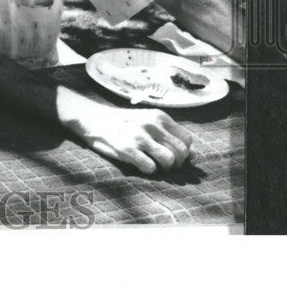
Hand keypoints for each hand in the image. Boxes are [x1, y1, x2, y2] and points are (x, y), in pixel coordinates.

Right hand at [68, 104, 193, 174]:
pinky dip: (149, 170)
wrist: (93, 119)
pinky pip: (151, 167)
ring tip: (155, 166)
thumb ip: (167, 133)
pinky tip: (141, 165)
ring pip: (169, 160)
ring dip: (164, 168)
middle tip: (166, 166)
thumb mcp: (147, 120)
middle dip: (177, 163)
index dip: (184, 152)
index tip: (174, 156)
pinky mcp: (127, 149)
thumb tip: (193, 155)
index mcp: (159, 116)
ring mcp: (139, 136)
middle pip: (181, 152)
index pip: (187, 140)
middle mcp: (152, 124)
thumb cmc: (124, 124)